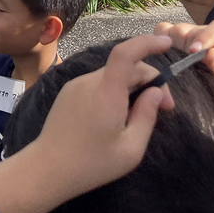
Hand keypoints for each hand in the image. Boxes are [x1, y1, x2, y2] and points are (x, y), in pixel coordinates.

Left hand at [0, 34, 174, 212]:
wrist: (47, 169)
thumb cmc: (92, 164)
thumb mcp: (130, 149)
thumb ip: (147, 116)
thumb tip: (156, 92)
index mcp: (106, 92)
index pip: (126, 53)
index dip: (147, 43)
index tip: (166, 44)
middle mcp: (89, 81)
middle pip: (126, 67)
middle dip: (149, 81)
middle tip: (164, 108)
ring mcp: (76, 85)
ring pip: (112, 75)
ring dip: (131, 87)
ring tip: (137, 116)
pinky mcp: (68, 92)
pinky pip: (98, 83)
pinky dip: (113, 91)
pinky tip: (115, 115)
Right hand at [154, 19, 213, 86]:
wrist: (205, 88)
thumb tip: (211, 54)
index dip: (205, 37)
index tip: (194, 50)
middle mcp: (202, 31)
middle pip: (189, 29)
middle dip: (183, 47)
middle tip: (180, 65)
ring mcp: (186, 32)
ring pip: (172, 31)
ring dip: (170, 48)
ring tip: (171, 65)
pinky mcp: (170, 34)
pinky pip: (160, 30)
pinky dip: (158, 41)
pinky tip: (162, 56)